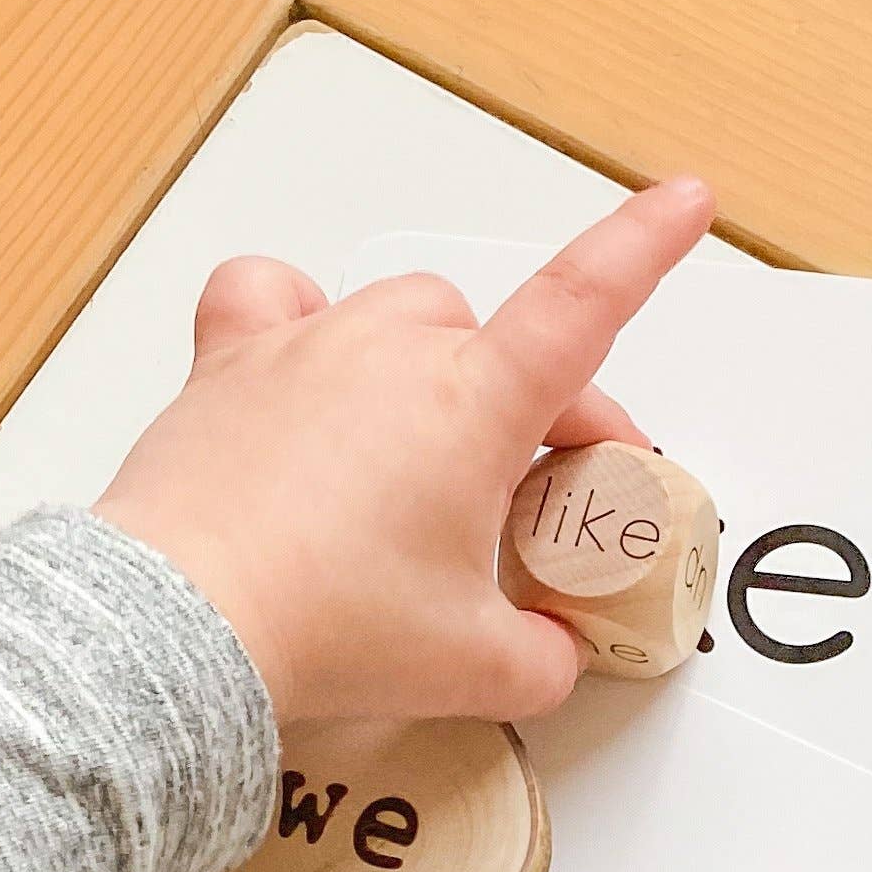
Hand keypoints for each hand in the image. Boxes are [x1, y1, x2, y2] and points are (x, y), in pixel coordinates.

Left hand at [96, 176, 715, 722]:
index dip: (646, 245)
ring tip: (429, 449)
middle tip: (540, 492)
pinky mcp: (230, 368)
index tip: (686, 202)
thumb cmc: (323, 625)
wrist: (186, 629)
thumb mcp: (478, 669)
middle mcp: (393, 352)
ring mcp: (308, 348)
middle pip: (497, 342)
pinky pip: (271, 297)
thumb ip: (544, 658)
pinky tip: (309, 363)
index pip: (586, 302)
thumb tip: (552, 654)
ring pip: (404, 317)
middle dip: (536, 408)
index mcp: (475, 404)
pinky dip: (300, 319)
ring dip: (435, 368)